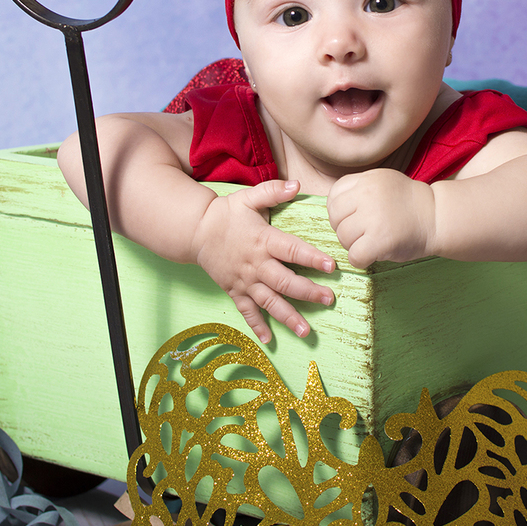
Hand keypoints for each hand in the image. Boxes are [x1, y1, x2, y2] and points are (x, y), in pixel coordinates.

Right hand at [193, 179, 335, 342]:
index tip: (331, 266)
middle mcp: (256, 264)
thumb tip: (297, 184)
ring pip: (270, 302)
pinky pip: (247, 311)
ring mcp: (245, 281)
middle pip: (285, 281)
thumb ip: (273, 191)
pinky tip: (269, 340)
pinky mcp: (235, 291)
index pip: (292, 251)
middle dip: (308, 292)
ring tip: (306, 331)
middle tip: (329, 300)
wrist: (195, 231)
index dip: (312, 258)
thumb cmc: (226, 213)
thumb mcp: (249, 198)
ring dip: (288, 317)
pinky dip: (257, 326)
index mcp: (263, 241)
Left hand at [326, 168, 436, 268]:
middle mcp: (368, 195)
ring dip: (354, 245)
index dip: (340, 211)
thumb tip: (331, 207)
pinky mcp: (381, 240)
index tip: (355, 218)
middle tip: (363, 233)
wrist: (437, 217)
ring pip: (343, 237)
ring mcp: (374, 217)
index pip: (334, 196)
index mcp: (367, 179)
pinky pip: (355, 255)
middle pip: (335, 217)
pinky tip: (374, 255)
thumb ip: (359, 189)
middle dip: (345, 229)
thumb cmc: (408, 205)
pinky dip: (361, 260)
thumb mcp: (382, 182)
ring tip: (372, 242)